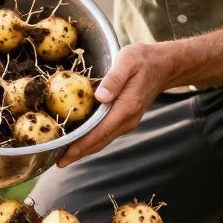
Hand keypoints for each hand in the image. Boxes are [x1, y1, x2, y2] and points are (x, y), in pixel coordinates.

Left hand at [57, 43, 172, 167]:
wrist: (164, 66)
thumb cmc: (143, 60)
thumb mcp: (128, 61)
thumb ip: (114, 78)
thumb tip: (100, 96)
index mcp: (126, 107)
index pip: (100, 132)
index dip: (81, 146)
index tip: (65, 156)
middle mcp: (127, 119)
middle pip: (100, 142)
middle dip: (79, 153)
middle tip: (58, 162)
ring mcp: (127, 121)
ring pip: (103, 140)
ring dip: (84, 149)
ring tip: (65, 156)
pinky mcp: (125, 118)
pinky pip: (106, 133)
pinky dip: (92, 140)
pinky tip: (80, 141)